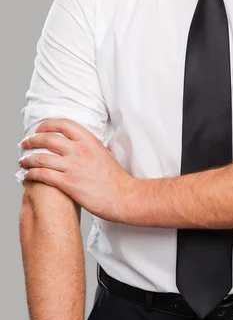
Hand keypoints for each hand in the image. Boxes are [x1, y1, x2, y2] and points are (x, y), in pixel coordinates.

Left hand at [18, 118, 134, 222]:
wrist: (123, 196)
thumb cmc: (115, 178)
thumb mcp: (104, 153)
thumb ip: (90, 146)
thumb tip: (81, 143)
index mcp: (89, 140)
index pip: (63, 124)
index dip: (47, 124)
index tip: (40, 129)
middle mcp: (80, 150)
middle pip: (48, 138)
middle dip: (32, 140)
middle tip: (25, 143)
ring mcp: (73, 166)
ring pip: (41, 157)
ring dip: (27, 158)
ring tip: (22, 161)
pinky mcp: (68, 183)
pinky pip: (43, 175)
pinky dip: (31, 174)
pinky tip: (28, 176)